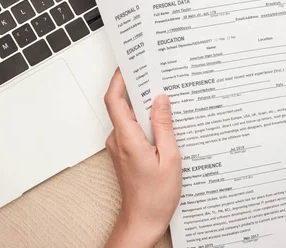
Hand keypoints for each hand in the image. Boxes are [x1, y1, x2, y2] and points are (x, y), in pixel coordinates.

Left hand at [104, 69, 181, 247]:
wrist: (142, 221)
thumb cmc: (156, 197)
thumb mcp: (170, 158)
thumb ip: (164, 126)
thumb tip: (161, 99)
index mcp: (127, 138)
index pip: (115, 100)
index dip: (119, 79)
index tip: (129, 64)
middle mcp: (118, 140)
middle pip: (122, 104)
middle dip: (137, 88)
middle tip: (156, 75)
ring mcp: (119, 146)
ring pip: (128, 117)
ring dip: (144, 106)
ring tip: (165, 99)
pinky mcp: (124, 152)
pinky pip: (132, 128)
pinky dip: (145, 121)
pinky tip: (163, 123)